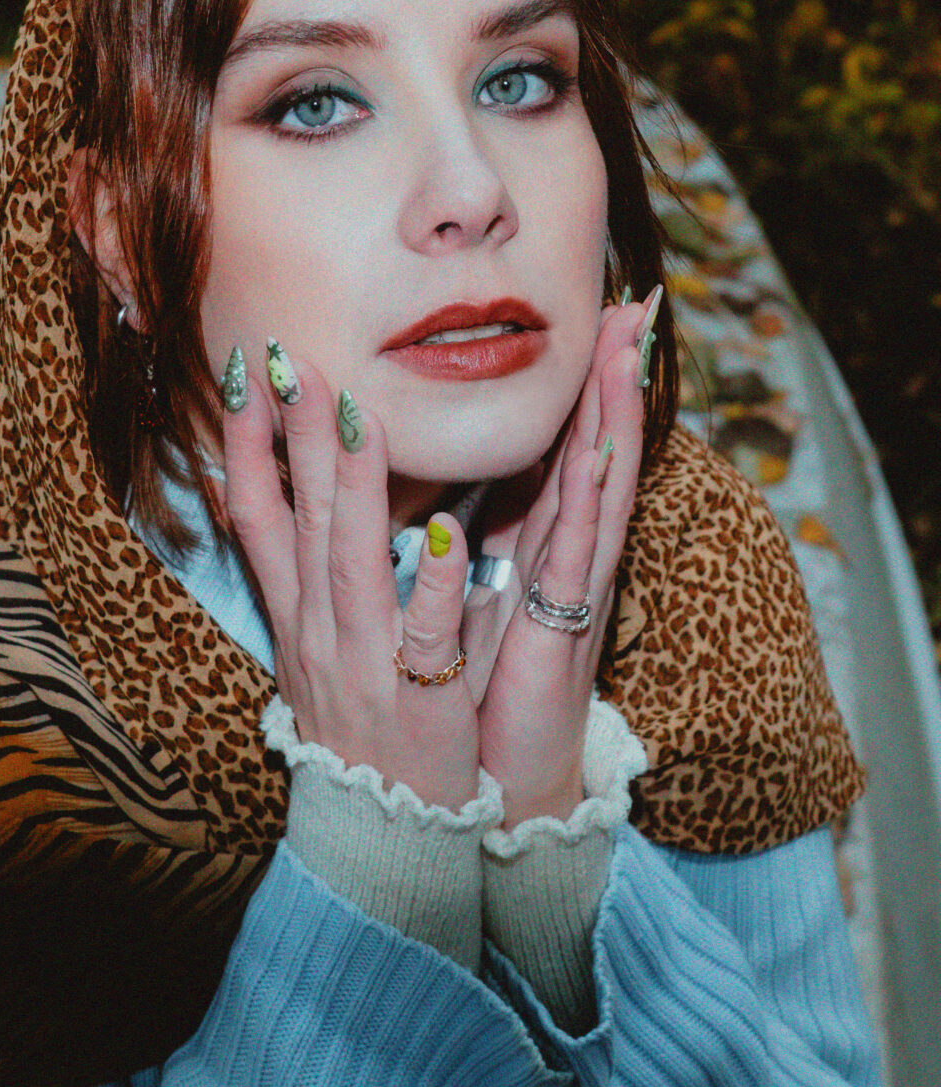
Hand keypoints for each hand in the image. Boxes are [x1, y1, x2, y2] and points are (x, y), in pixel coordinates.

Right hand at [221, 342, 479, 810]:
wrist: (382, 831)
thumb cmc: (356, 724)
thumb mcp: (302, 648)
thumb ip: (285, 572)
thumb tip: (237, 495)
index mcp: (296, 618)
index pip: (256, 518)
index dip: (243, 448)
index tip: (241, 378)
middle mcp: (320, 632)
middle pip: (301, 522)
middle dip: (295, 439)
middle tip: (293, 359)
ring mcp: (367, 662)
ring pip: (354, 563)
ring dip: (355, 488)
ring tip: (359, 415)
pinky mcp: (423, 695)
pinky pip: (429, 631)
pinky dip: (436, 582)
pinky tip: (451, 531)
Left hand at [470, 292, 654, 826]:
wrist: (498, 780)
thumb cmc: (481, 688)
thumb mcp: (468, 594)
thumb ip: (467, 536)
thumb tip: (452, 482)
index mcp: (539, 544)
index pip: (566, 447)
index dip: (584, 384)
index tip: (599, 315)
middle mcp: (567, 558)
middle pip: (598, 452)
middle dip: (615, 378)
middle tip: (634, 306)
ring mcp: (573, 590)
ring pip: (601, 488)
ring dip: (617, 419)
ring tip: (627, 354)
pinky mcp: (563, 628)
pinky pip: (578, 558)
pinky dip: (590, 506)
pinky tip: (599, 459)